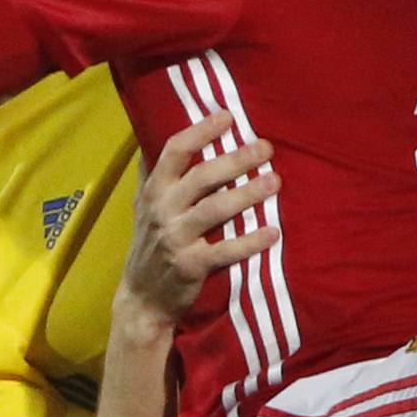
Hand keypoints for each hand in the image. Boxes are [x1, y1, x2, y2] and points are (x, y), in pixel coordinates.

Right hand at [121, 112, 278, 329]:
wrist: (142, 298)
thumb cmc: (149, 245)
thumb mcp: (142, 207)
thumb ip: (153, 175)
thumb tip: (156, 134)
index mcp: (153, 191)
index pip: (174, 151)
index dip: (201, 131)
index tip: (228, 117)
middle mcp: (161, 210)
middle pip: (201, 177)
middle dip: (235, 159)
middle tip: (266, 148)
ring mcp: (174, 239)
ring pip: (214, 209)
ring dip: (247, 194)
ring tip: (275, 181)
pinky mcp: (189, 266)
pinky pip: (224, 251)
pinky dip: (250, 242)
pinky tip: (273, 232)